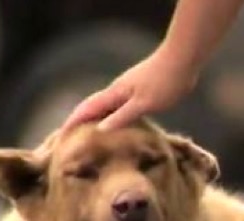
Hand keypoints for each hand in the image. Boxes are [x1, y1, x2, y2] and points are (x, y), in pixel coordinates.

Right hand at [63, 48, 199, 130]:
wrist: (183, 58)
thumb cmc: (165, 81)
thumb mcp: (143, 104)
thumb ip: (121, 117)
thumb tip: (99, 130)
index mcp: (114, 94)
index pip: (86, 109)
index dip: (72, 122)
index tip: (60, 136)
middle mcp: (116, 91)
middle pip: (90, 107)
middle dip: (78, 121)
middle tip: (69, 138)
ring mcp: (127, 90)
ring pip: (103, 106)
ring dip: (92, 119)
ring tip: (87, 135)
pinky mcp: (138, 90)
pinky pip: (116, 106)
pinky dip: (108, 116)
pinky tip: (114, 124)